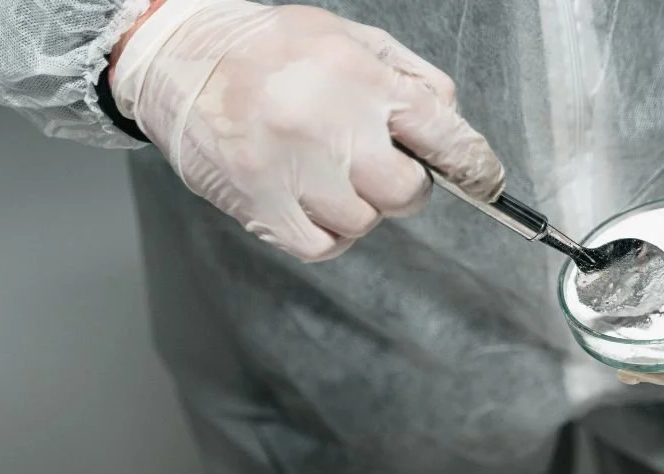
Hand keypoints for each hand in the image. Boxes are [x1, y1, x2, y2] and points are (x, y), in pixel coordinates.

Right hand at [110, 0, 503, 261]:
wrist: (178, 57)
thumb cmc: (269, 49)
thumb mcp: (351, 38)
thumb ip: (411, 80)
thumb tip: (455, 127)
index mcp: (359, 78)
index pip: (444, 136)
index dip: (474, 166)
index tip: (485, 180)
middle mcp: (328, 124)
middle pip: (406, 193)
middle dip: (401, 183)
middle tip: (373, 163)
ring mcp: (292, 169)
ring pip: (363, 223)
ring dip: (356, 205)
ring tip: (327, 171)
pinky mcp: (261, 205)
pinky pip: (322, 245)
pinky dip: (326, 232)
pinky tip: (310, 200)